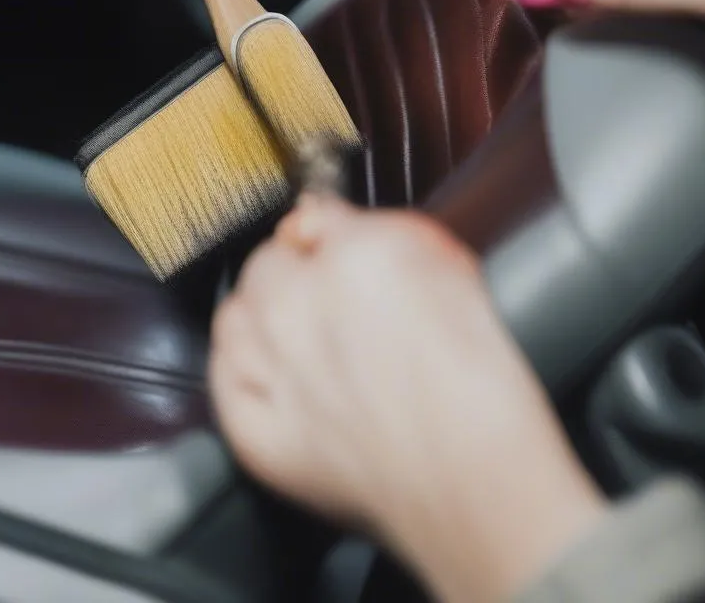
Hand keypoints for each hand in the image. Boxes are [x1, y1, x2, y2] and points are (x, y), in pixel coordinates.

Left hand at [210, 196, 604, 602]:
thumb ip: (390, 233)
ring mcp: (272, 370)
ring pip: (233, 317)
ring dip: (258, 320)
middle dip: (291, 276)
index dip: (325, 237)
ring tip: (297, 344)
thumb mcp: (454, 273)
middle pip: (265, 263)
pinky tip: (276, 382)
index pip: (311, 217)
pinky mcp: (255, 430)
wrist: (479, 487)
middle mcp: (300, 305)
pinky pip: (222, 383)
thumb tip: (336, 223)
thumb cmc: (481, 390)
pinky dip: (243, 377)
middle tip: (325, 305)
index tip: (332, 251)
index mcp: (356, 255)